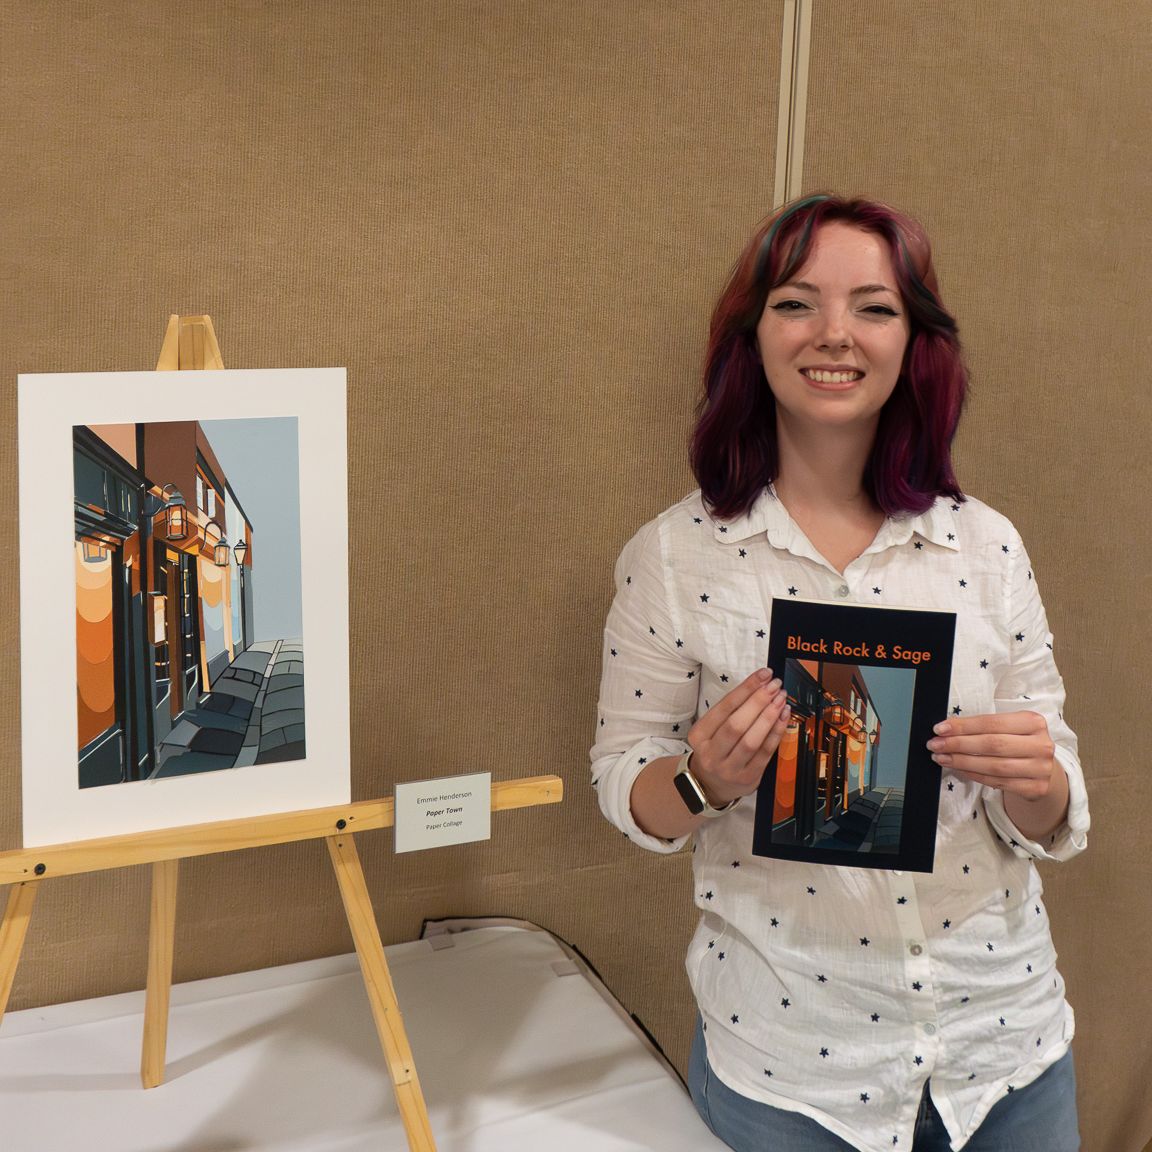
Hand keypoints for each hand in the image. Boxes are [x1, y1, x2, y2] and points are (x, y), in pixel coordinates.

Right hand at [686, 668, 790, 805]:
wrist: (709, 784)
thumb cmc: (714, 748)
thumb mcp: (710, 729)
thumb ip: (731, 710)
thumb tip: (761, 685)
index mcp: (699, 736)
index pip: (724, 708)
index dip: (746, 689)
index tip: (763, 675)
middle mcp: (711, 753)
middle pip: (736, 724)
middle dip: (759, 701)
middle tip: (774, 686)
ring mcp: (729, 768)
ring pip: (752, 740)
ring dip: (770, 716)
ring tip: (781, 699)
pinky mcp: (748, 778)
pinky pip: (766, 753)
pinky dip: (777, 732)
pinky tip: (783, 716)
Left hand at [926, 711, 1056, 798]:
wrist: (1042, 769)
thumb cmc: (1018, 743)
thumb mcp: (1008, 728)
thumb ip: (983, 727)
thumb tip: (947, 729)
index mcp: (1033, 722)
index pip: (992, 723)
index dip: (963, 726)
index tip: (940, 729)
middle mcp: (1041, 744)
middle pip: (992, 744)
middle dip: (959, 744)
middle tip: (935, 744)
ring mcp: (1041, 768)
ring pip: (994, 766)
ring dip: (962, 762)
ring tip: (942, 758)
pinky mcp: (1036, 787)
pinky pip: (998, 782)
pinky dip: (975, 775)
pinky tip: (959, 769)